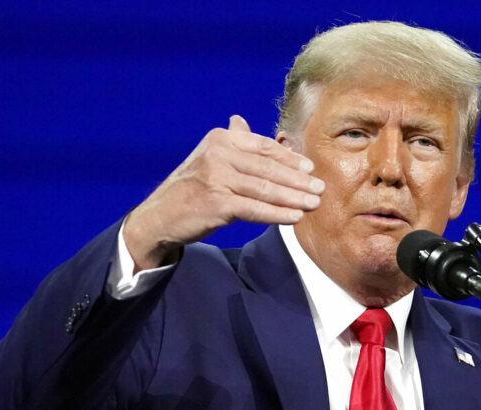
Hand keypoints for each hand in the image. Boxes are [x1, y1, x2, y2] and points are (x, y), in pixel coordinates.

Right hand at [123, 115, 323, 270]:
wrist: (160, 216)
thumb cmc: (191, 188)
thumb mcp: (208, 158)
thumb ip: (230, 142)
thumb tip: (241, 121)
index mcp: (220, 139)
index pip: (263, 147)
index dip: (289, 158)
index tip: (310, 168)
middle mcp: (218, 154)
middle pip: (268, 168)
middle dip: (298, 180)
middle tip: (320, 188)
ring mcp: (216, 178)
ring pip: (265, 188)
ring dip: (293, 197)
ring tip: (313, 203)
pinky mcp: (216, 202)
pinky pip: (254, 209)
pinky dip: (277, 213)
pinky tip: (294, 217)